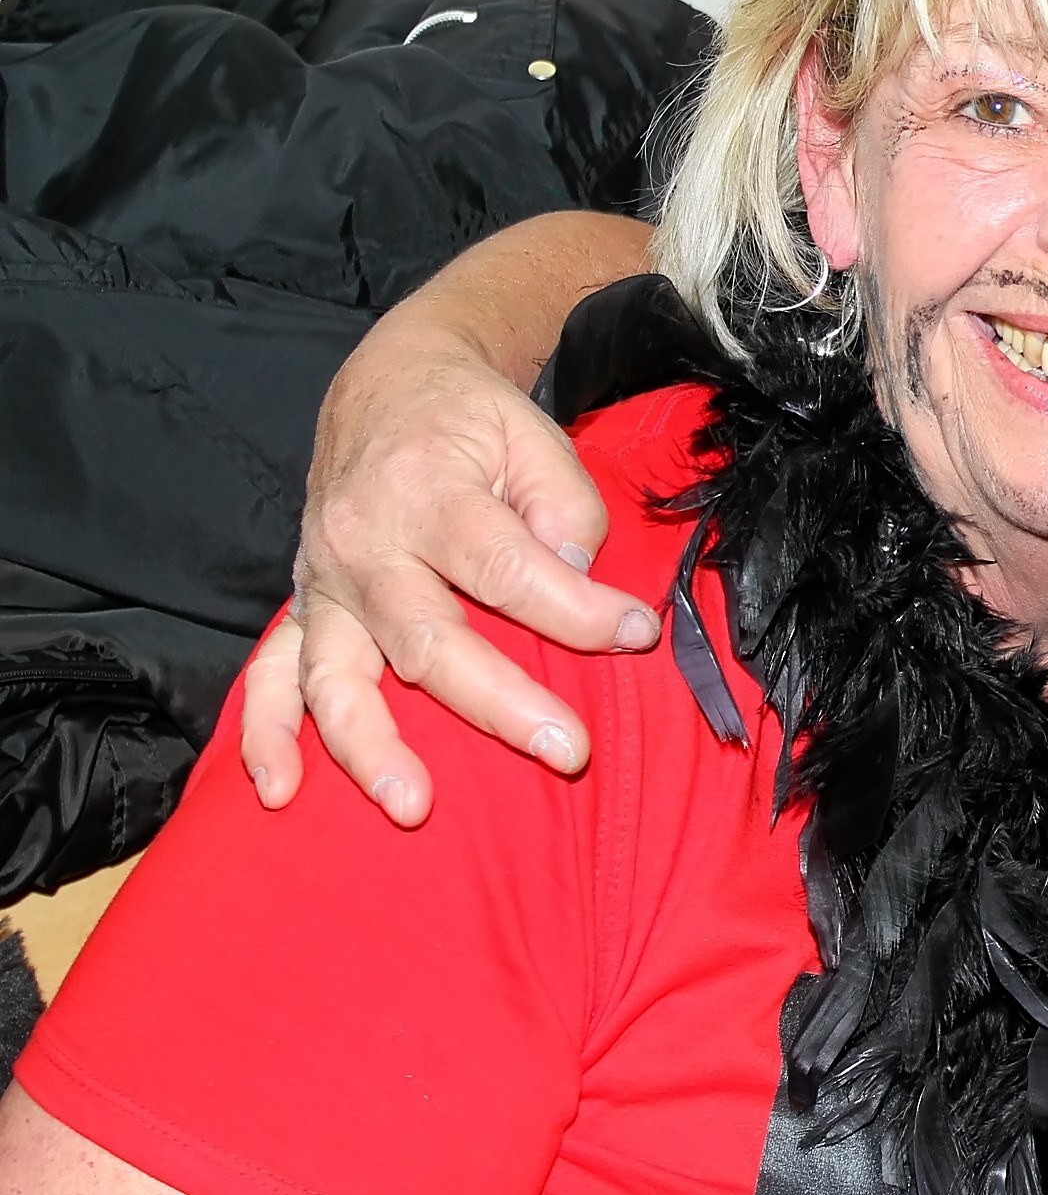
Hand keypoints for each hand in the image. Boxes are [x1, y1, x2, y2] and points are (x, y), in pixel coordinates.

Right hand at [238, 315, 653, 824]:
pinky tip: (280, 790)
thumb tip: (575, 580)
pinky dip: (266, 736)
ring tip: (413, 806)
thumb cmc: (471, 420)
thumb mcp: (533, 434)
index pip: (507, 567)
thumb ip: (564, 507)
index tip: (634, 635)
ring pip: (337, 676)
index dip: (577, 610)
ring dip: (370, 748)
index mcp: (426, 491)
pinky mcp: (304, 608)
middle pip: (428, 640)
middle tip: (569, 752)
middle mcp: (363, 544)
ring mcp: (324, 583)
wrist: (387, 389)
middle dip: (501, 705)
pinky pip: (270, 678)